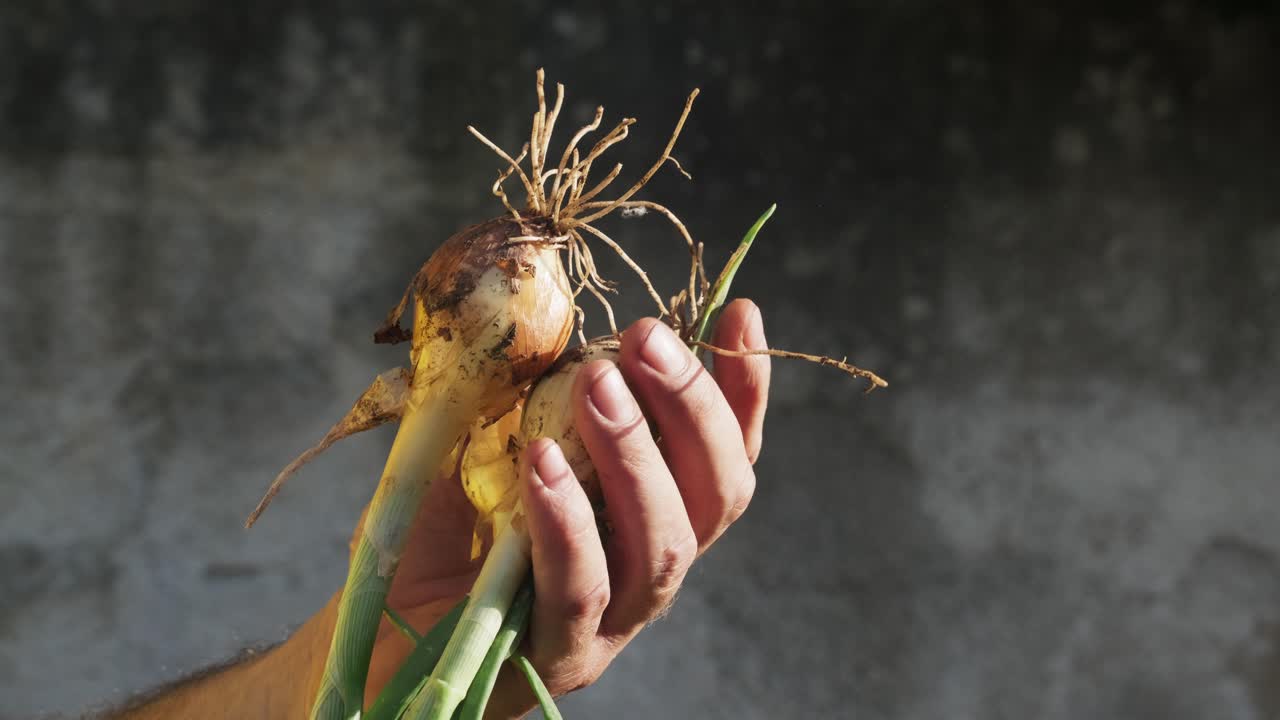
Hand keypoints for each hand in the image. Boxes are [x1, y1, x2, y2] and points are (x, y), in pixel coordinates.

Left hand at [361, 299, 770, 715]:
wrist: (380, 632)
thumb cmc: (444, 531)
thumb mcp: (490, 439)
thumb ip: (530, 389)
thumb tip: (548, 311)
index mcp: (650, 512)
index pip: (724, 452)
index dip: (742, 387)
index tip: (740, 314)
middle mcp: (650, 565)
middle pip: (717, 493)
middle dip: (692, 406)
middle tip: (646, 337)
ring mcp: (614, 620)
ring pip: (664, 544)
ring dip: (636, 453)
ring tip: (598, 383)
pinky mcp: (559, 654)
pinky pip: (581, 588)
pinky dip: (568, 521)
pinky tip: (542, 462)